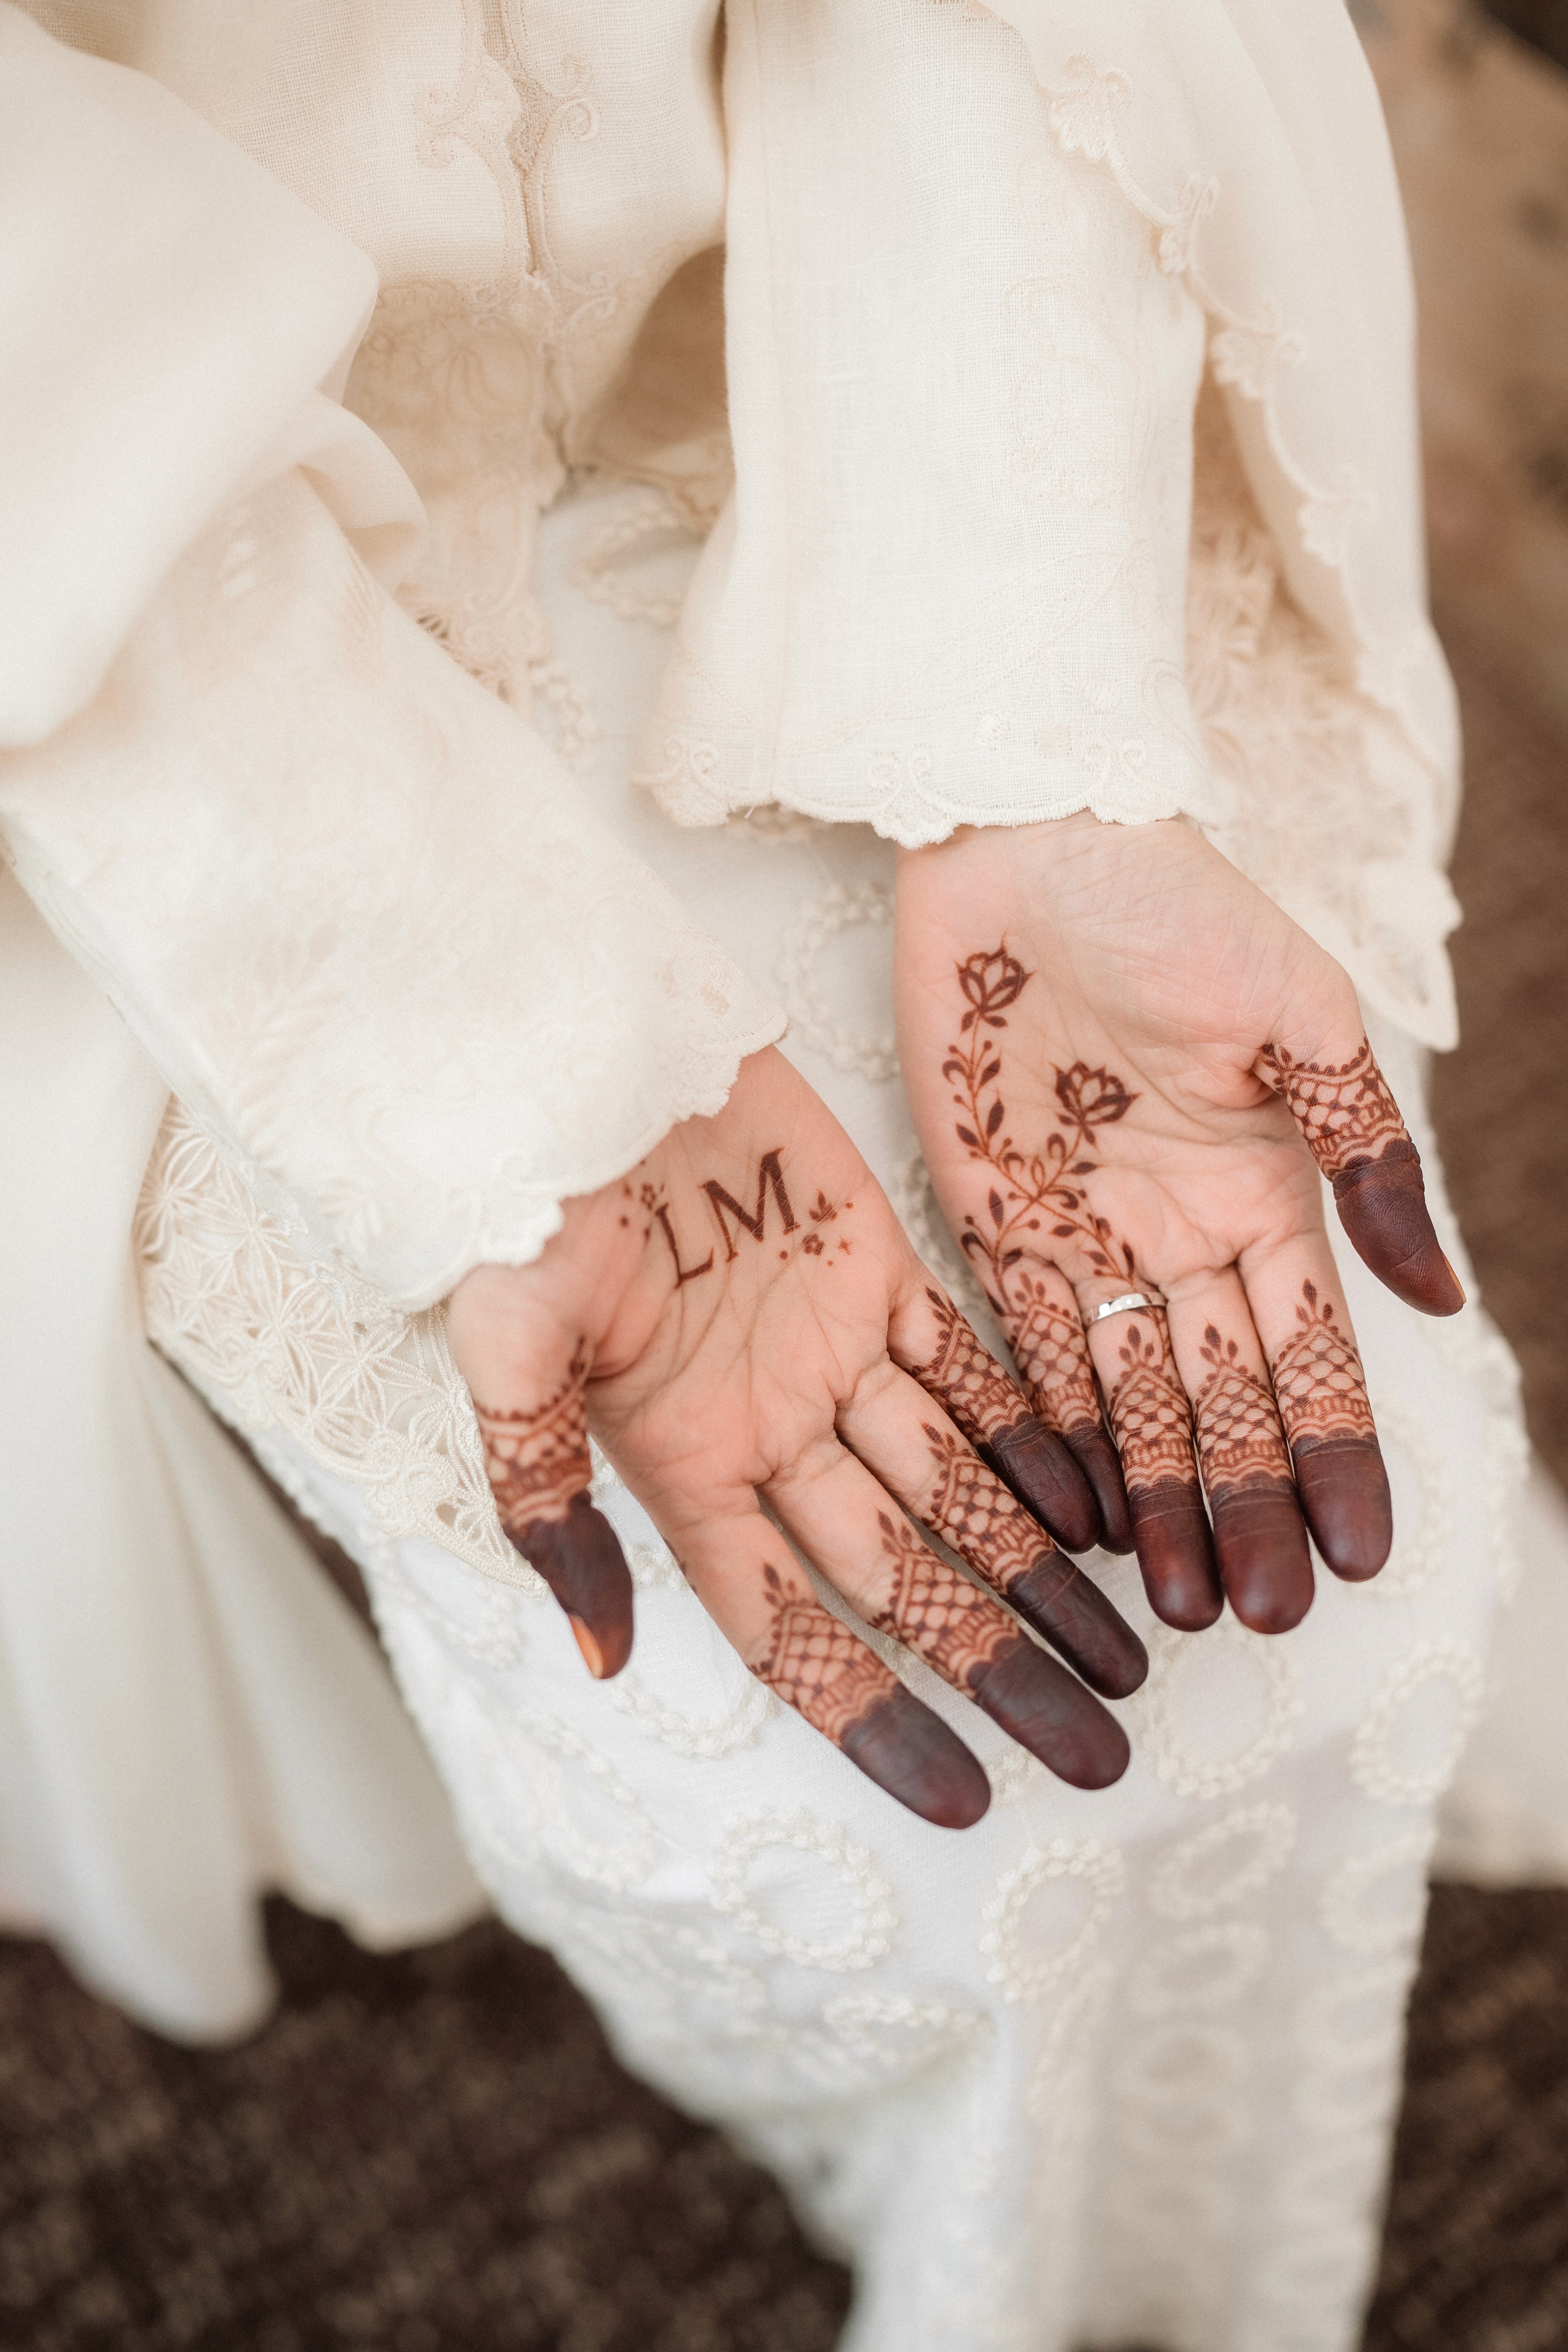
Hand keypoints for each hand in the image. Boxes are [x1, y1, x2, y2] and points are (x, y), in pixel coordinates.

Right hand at [446, 1047, 1147, 1827]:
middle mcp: (771, 1430)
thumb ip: (547, 1503)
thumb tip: (599, 1654)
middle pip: (904, 1576)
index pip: (797, 1629)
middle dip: (1000, 1665)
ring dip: (1042, 1570)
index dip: (881, 1719)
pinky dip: (1036, 1441)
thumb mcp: (510, 1359)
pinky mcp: (879, 1267)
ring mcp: (831, 1351)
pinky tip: (1106, 1507)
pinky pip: (974, 1375)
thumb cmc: (525, 1207)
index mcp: (687, 1470)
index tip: (971, 1801)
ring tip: (1133, 1652)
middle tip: (1104, 1747)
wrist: (578, 1054)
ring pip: (958, 1487)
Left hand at [896, 815, 1463, 1638]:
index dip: (1334, 1455)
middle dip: (1244, 1508)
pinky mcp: (993, 1226)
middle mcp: (1180, 1237)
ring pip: (1130, 1403)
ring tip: (1175, 1604)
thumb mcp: (1303, 1024)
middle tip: (1261, 1618)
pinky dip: (1055, 1436)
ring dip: (1156, 1501)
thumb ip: (1365, 1161)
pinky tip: (1077, 1519)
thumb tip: (1438, 1295)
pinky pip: (1028, 1354)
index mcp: (1265, 1192)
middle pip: (1222, 1401)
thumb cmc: (1178, 908)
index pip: (1310, 1354)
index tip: (1358, 1556)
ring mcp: (1086, 1241)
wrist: (1025, 842)